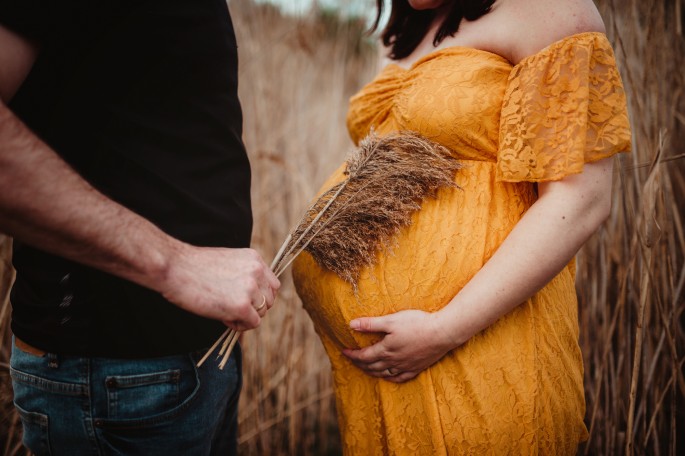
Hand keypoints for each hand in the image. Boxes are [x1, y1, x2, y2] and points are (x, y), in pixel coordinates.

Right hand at [160, 245, 279, 331]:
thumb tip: (252, 295)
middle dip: (254, 308)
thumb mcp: (227, 262)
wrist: (174, 267)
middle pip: (270, 300)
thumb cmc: (193, 266)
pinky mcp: (242, 305)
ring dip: (245, 316)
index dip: (260, 296)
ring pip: (261, 312)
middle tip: (232, 308)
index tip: (244, 300)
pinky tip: (223, 318)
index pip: (272, 285)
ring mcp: (250, 288)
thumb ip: (244, 274)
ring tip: (224, 311)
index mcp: (254, 259)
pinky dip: (239, 325)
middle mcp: (257, 271)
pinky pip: (252, 323)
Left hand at [342, 309, 456, 382]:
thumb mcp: (391, 320)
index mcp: (386, 350)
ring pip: (384, 373)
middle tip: (352, 360)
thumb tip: (351, 325)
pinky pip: (399, 378)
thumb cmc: (416, 323)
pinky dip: (390, 378)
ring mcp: (405, 366)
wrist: (442, 333)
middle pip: (372, 366)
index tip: (344, 351)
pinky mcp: (417, 368)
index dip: (352, 355)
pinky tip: (388, 376)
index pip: (364, 356)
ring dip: (372, 371)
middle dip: (359, 364)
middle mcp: (394, 361)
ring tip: (365, 369)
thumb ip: (371, 324)